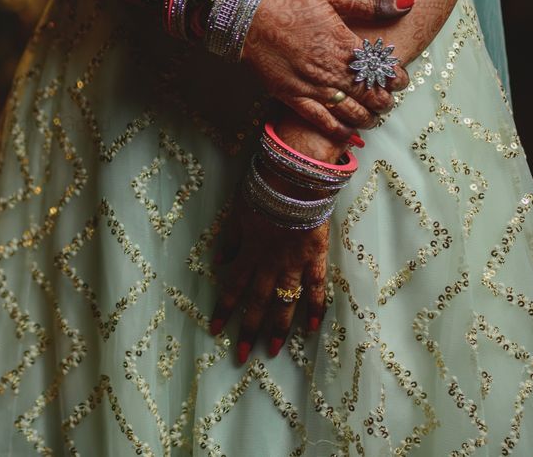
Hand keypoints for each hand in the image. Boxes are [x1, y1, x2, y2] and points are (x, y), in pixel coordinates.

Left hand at [209, 199, 328, 362]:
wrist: (298, 176)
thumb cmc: (265, 188)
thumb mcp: (237, 211)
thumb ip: (230, 239)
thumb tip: (219, 263)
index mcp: (249, 251)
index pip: (233, 287)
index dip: (224, 309)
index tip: (216, 329)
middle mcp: (271, 263)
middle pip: (257, 302)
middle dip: (248, 329)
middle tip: (241, 355)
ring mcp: (295, 262)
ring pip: (285, 301)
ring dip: (277, 328)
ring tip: (271, 350)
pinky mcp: (317, 257)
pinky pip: (316, 288)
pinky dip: (315, 308)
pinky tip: (311, 328)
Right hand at [241, 0, 412, 140]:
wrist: (245, 14)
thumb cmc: (287, 0)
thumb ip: (371, 4)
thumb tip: (408, 4)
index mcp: (344, 43)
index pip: (383, 70)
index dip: (396, 79)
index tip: (399, 79)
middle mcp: (330, 69)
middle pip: (370, 95)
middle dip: (385, 100)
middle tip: (387, 99)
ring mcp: (311, 86)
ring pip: (350, 112)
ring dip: (367, 117)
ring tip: (373, 116)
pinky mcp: (291, 96)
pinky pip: (320, 121)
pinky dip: (338, 131)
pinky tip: (349, 134)